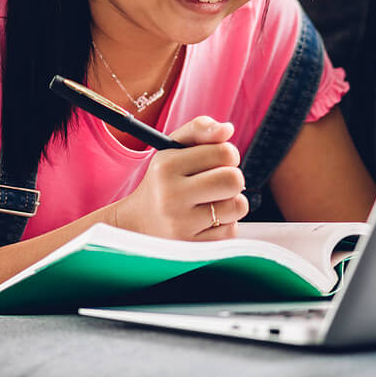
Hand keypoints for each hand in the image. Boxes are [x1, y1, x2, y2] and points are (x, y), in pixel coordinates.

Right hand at [111, 116, 245, 239]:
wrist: (138, 224)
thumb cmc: (164, 181)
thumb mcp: (173, 150)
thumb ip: (200, 130)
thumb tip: (227, 129)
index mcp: (166, 166)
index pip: (224, 153)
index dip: (228, 155)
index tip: (218, 161)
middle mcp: (170, 196)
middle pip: (234, 180)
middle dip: (233, 178)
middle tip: (219, 181)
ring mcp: (181, 225)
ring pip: (237, 206)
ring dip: (231, 202)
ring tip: (210, 202)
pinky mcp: (193, 247)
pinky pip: (231, 230)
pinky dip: (224, 224)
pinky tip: (205, 221)